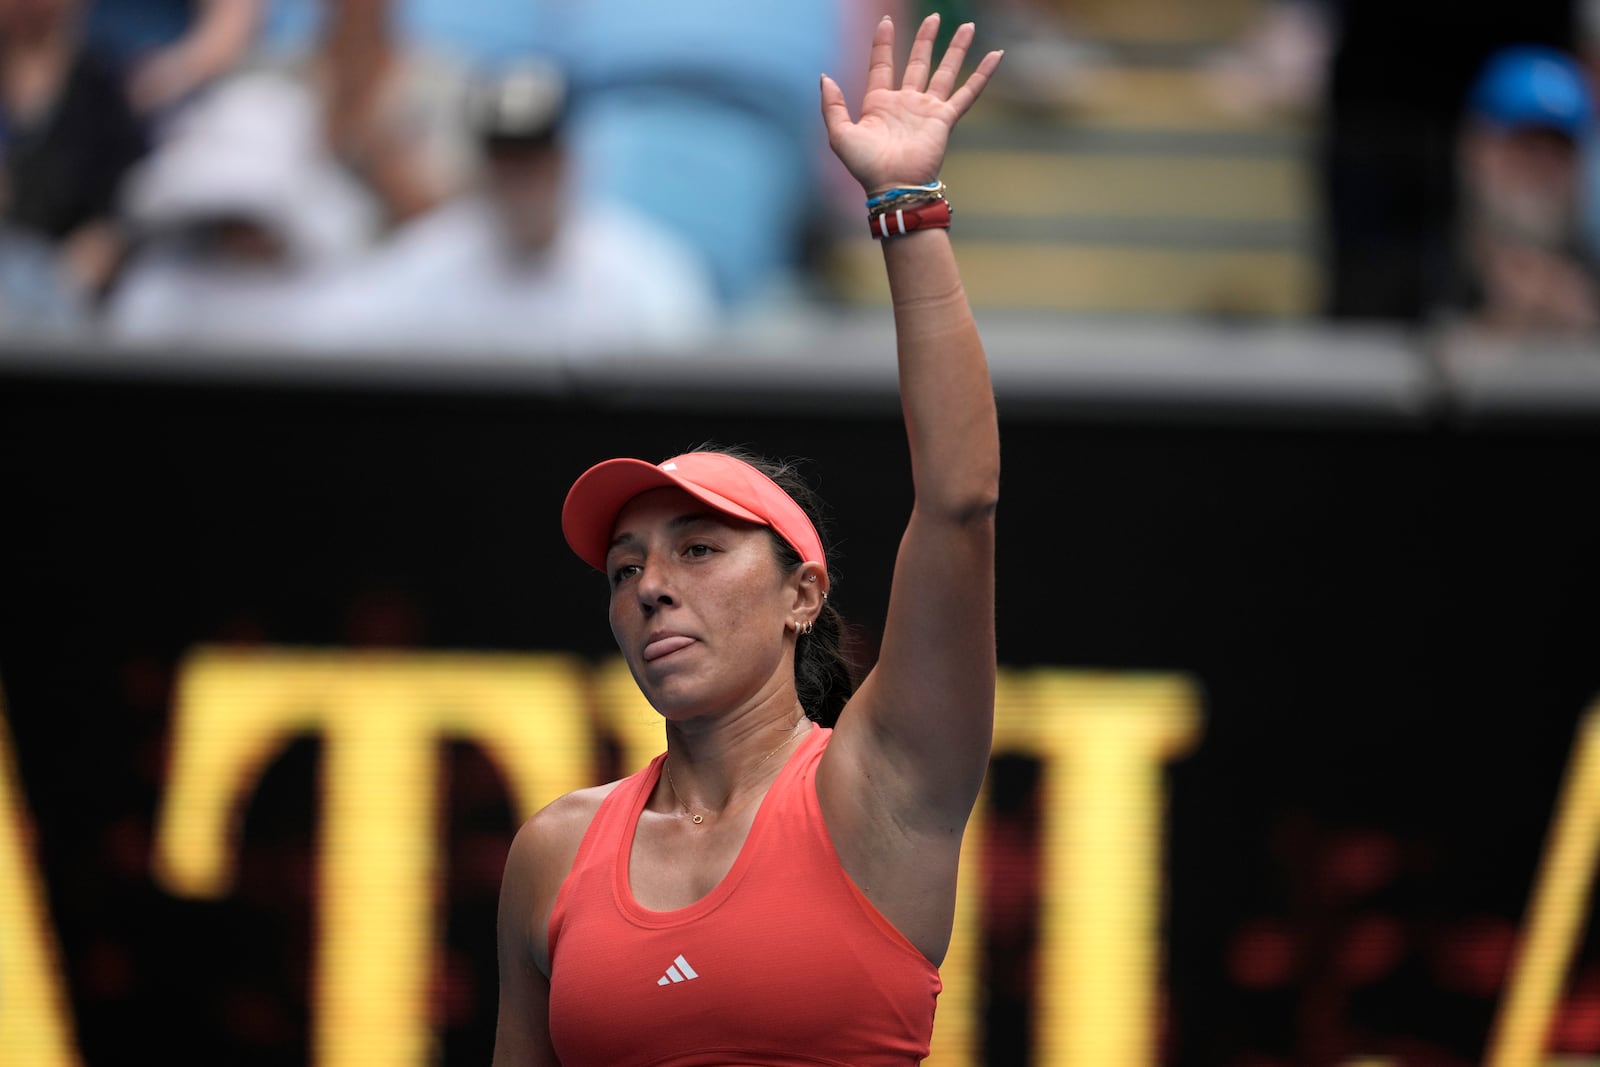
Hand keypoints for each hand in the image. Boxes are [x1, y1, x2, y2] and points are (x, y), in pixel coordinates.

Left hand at [821, 14, 1003, 193]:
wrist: (894, 186)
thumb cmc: (866, 166)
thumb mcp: (839, 134)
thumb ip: (832, 105)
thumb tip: (825, 76)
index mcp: (879, 103)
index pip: (882, 64)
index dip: (884, 43)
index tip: (887, 20)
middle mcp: (905, 103)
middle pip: (918, 61)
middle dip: (926, 39)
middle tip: (934, 16)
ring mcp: (927, 110)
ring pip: (945, 71)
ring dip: (956, 49)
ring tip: (967, 26)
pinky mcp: (945, 119)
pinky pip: (967, 92)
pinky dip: (982, 75)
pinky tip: (995, 56)